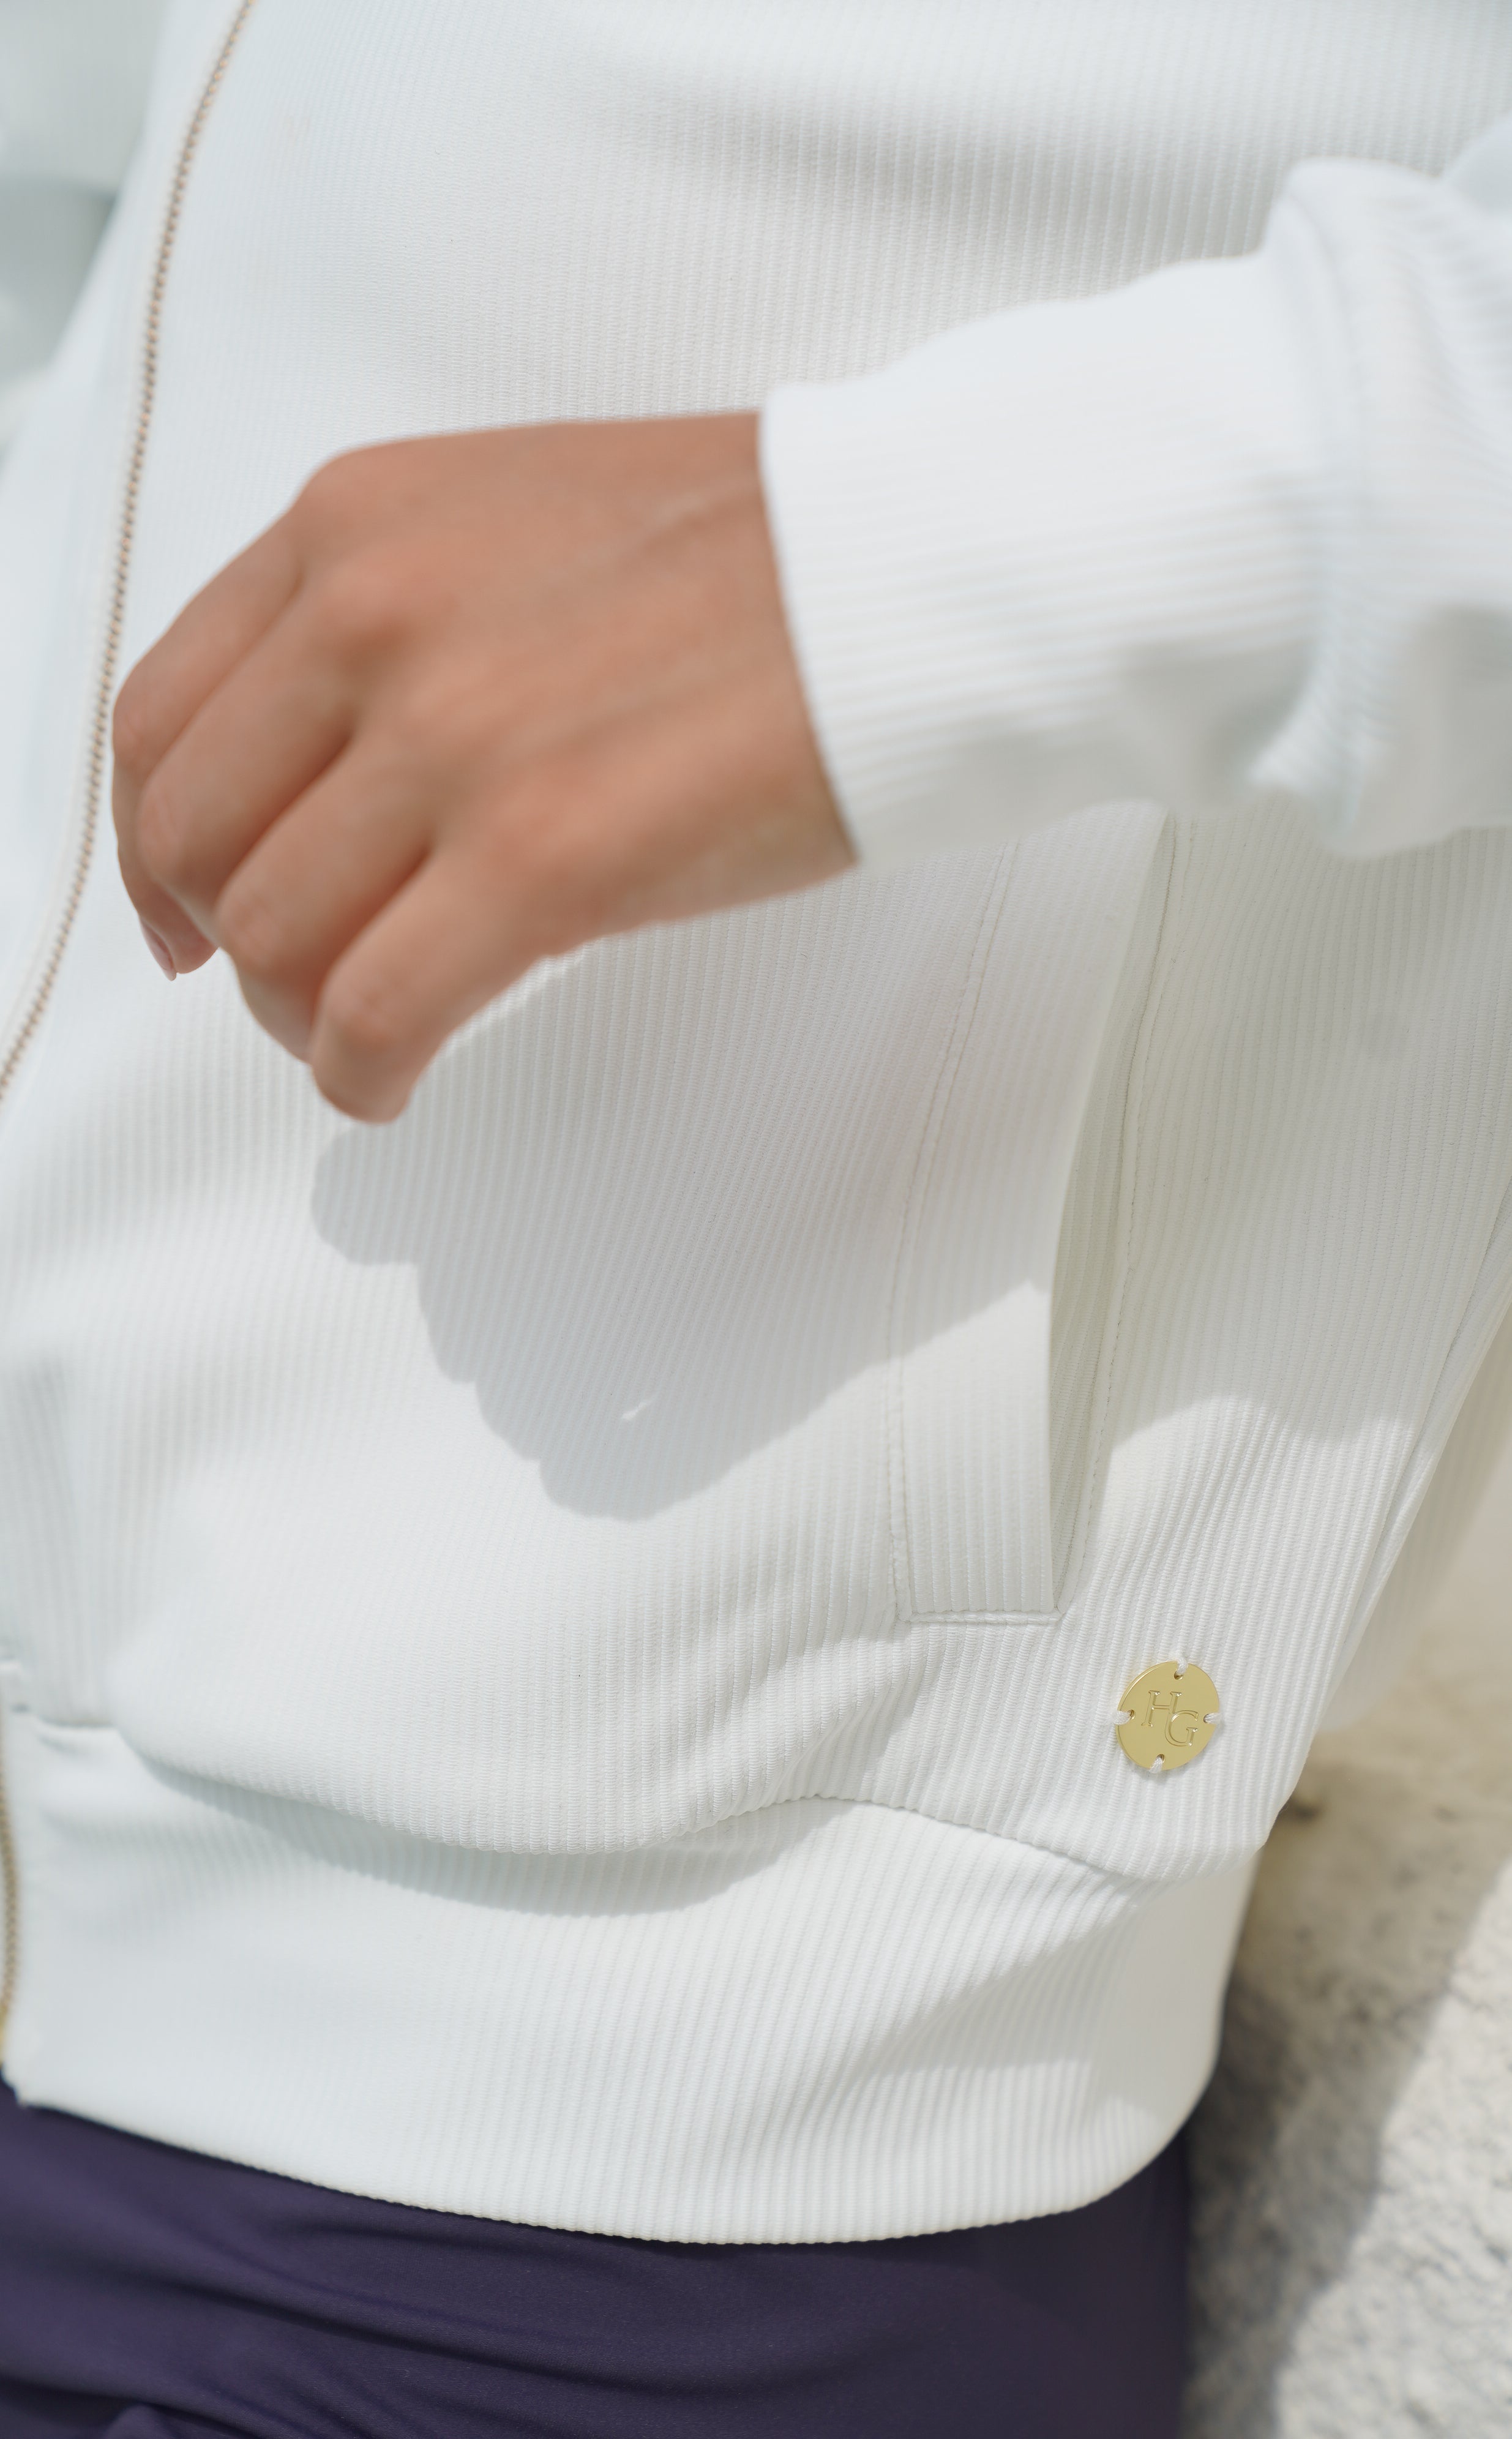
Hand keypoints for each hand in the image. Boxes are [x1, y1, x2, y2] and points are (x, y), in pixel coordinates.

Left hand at [112, 414, 851, 1119]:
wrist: (912, 572)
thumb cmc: (750, 560)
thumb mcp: (508, 526)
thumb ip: (387, 621)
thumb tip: (312, 772)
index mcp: (355, 525)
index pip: (162, 718)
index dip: (154, 848)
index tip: (184, 914)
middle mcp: (375, 618)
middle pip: (198, 844)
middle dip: (227, 945)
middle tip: (288, 988)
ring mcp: (455, 739)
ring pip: (273, 940)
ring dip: (298, 1019)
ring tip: (360, 1034)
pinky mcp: (545, 858)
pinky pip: (373, 1014)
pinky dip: (360, 1075)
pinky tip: (395, 1080)